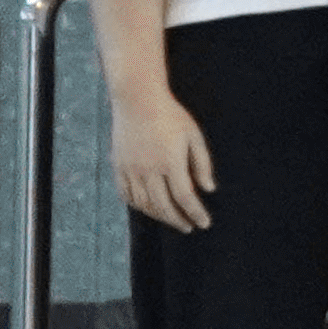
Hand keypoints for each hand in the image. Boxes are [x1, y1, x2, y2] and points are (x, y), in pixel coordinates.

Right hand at [114, 88, 214, 233]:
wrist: (138, 100)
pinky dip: (138, 206)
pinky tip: (149, 208)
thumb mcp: (194, 136)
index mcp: (171, 162)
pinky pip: (127, 195)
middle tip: (188, 227)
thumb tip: (209, 189)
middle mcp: (149, 170)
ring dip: (159, 216)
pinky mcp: (118, 167)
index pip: (185, 197)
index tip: (204, 224)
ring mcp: (131, 169)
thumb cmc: (171, 116)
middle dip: (178, 220)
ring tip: (172, 219)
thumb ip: (202, 164)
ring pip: (144, 203)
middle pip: (163, 206)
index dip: (196, 213)